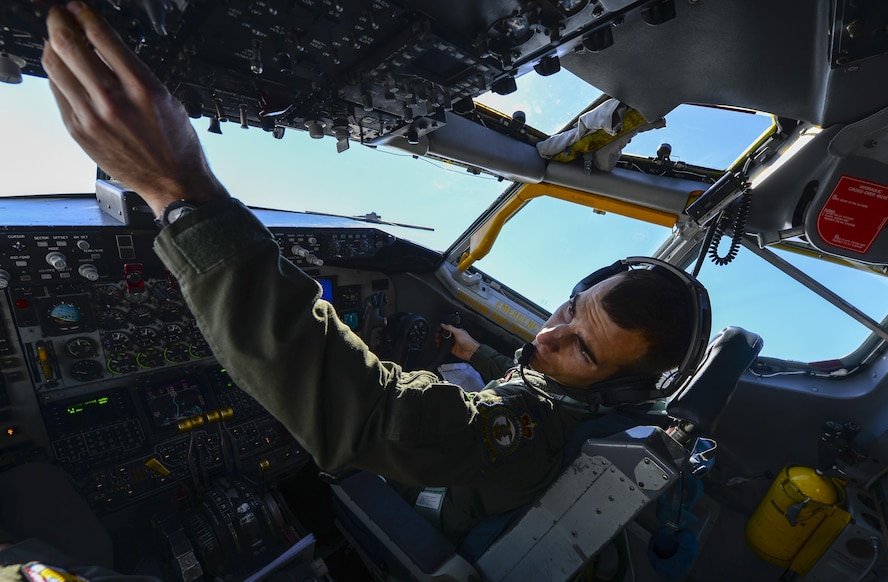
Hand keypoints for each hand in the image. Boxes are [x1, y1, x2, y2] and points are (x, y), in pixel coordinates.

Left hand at [41, 2, 228, 215]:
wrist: (174, 183)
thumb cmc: (176, 145)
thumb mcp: (167, 98)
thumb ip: (135, 72)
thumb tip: (107, 49)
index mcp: (143, 88)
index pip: (101, 37)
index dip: (84, 15)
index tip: (80, 10)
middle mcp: (114, 101)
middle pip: (68, 46)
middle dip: (59, 23)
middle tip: (60, 17)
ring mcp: (92, 117)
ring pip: (55, 67)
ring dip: (52, 46)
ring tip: (57, 41)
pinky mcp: (80, 131)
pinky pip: (58, 92)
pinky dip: (58, 75)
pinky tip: (65, 70)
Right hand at [438, 324, 479, 360]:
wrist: (471, 352)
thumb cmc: (468, 341)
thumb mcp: (458, 332)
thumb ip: (450, 328)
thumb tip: (443, 324)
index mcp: (456, 331)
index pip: (447, 328)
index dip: (442, 329)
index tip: (438, 329)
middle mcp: (454, 337)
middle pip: (444, 335)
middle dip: (439, 335)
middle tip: (436, 335)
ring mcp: (453, 343)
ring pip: (443, 341)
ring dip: (439, 341)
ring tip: (436, 340)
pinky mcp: (452, 349)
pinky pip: (444, 347)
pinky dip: (441, 347)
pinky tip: (439, 346)